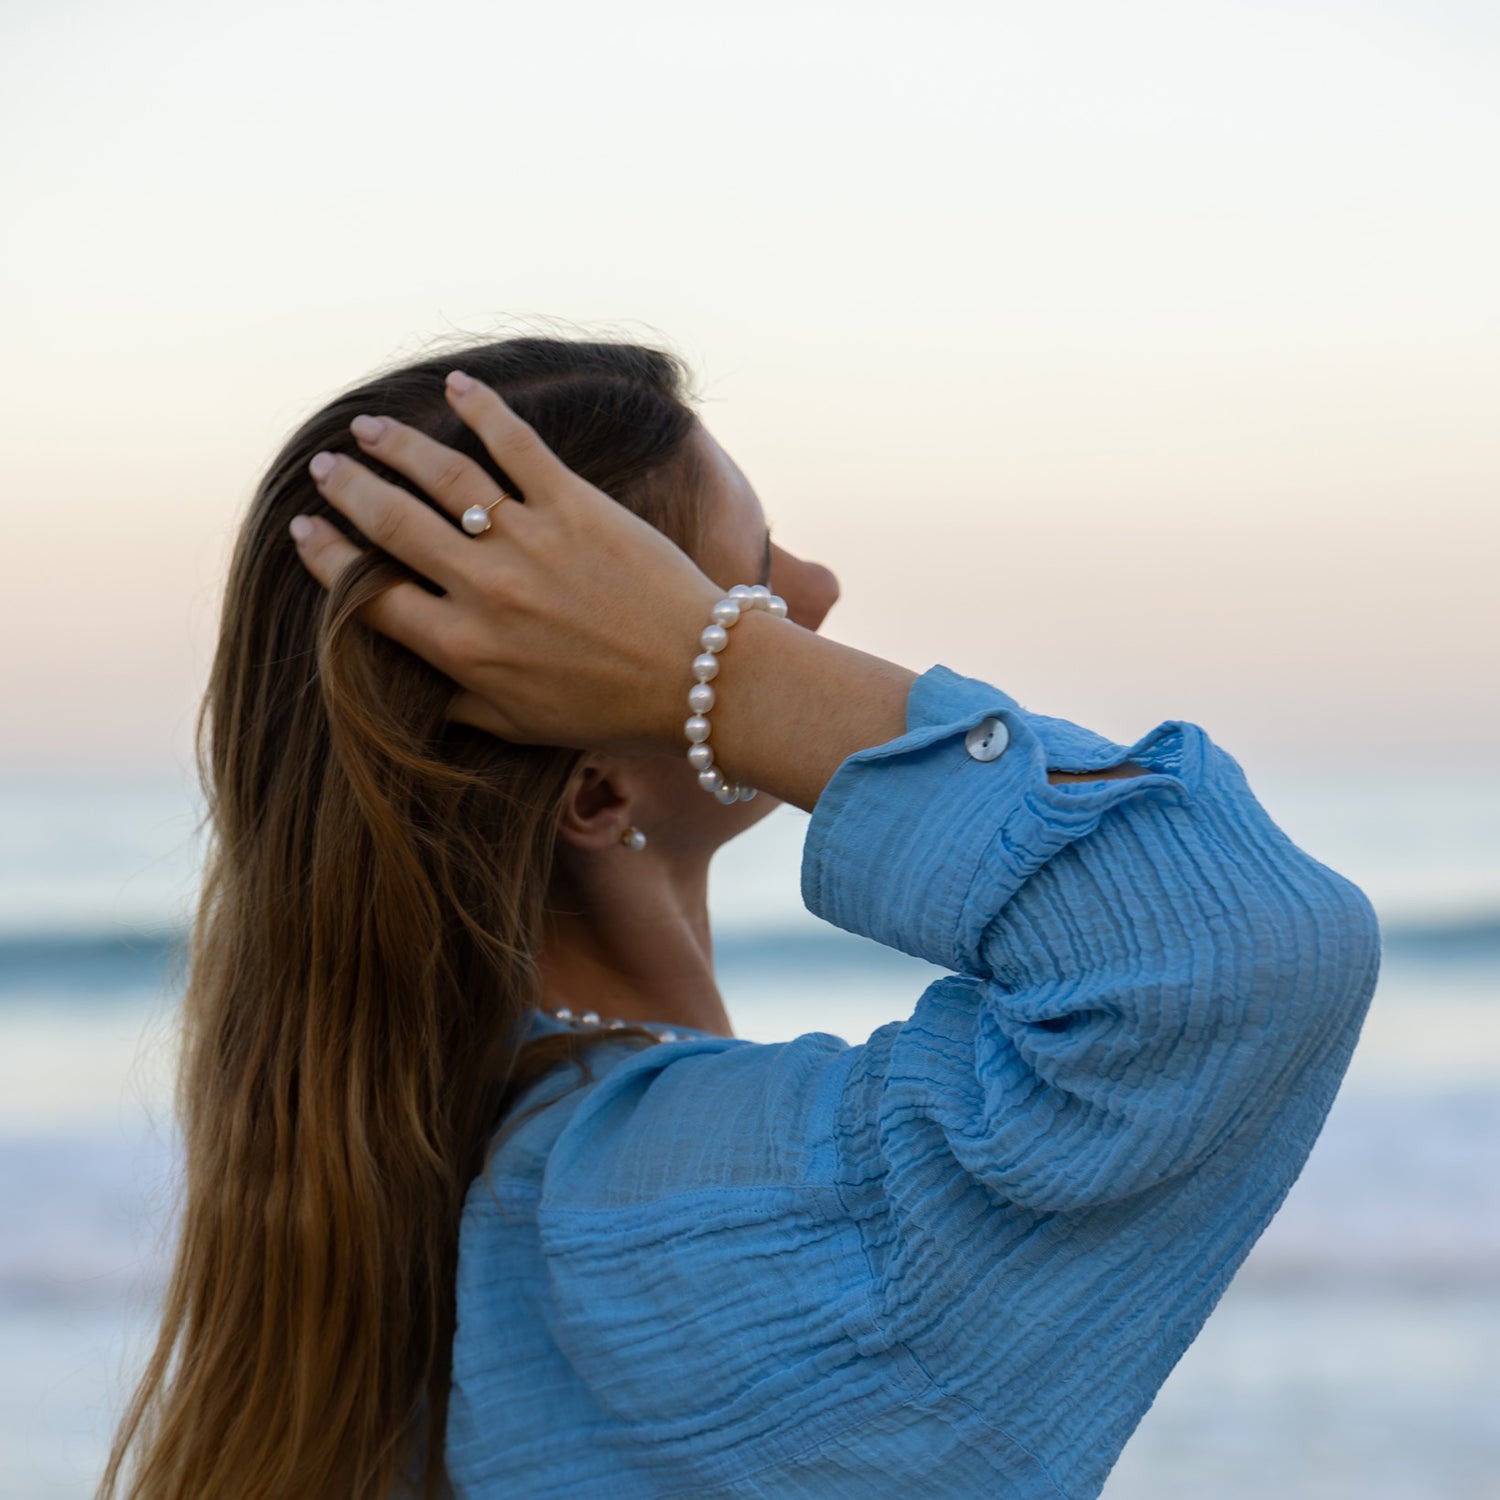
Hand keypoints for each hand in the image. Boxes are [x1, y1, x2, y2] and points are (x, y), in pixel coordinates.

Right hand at [291, 372, 724, 754]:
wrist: (697, 679)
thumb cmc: (610, 712)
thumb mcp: (520, 726)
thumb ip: (458, 703)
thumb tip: (413, 687)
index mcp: (462, 648)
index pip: (367, 596)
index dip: (327, 559)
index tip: (304, 530)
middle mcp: (484, 589)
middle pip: (391, 525)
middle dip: (349, 490)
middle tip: (324, 467)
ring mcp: (529, 541)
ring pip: (443, 475)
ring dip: (397, 445)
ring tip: (369, 428)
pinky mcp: (576, 505)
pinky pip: (518, 444)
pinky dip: (484, 408)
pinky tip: (459, 387)